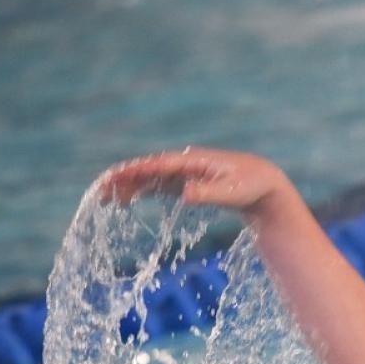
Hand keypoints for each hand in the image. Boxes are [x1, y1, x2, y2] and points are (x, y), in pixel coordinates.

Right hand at [98, 147, 289, 215]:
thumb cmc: (251, 187)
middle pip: (147, 169)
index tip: (114, 179)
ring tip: (106, 200)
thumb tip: (184, 194)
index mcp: (193, 162)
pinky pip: (157, 185)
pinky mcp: (186, 183)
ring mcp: (184, 173)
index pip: (157, 165)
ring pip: (148, 177)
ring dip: (127, 186)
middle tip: (99, 193)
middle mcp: (184, 164)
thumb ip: (208, 193)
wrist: (264, 184)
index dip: (134, 171)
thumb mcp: (232, 192)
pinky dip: (140, 191)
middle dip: (122, 179)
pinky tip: (126, 201)